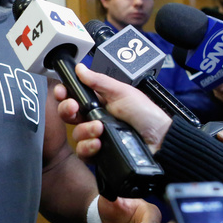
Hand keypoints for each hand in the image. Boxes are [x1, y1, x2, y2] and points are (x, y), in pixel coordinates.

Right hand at [55, 64, 172, 158]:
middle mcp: (95, 119)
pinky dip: (88, 147)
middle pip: (69, 115)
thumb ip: (99, 81)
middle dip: (67, 110)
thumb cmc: (146, 114)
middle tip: (74, 108)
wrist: (160, 140)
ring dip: (85, 130)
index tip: (62, 92)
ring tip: (99, 129)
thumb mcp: (122, 92)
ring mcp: (96, 137)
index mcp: (99, 102)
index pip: (74, 97)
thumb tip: (80, 68)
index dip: (64, 94)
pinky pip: (83, 153)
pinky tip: (98, 144)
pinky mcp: (99, 154)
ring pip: (76, 135)